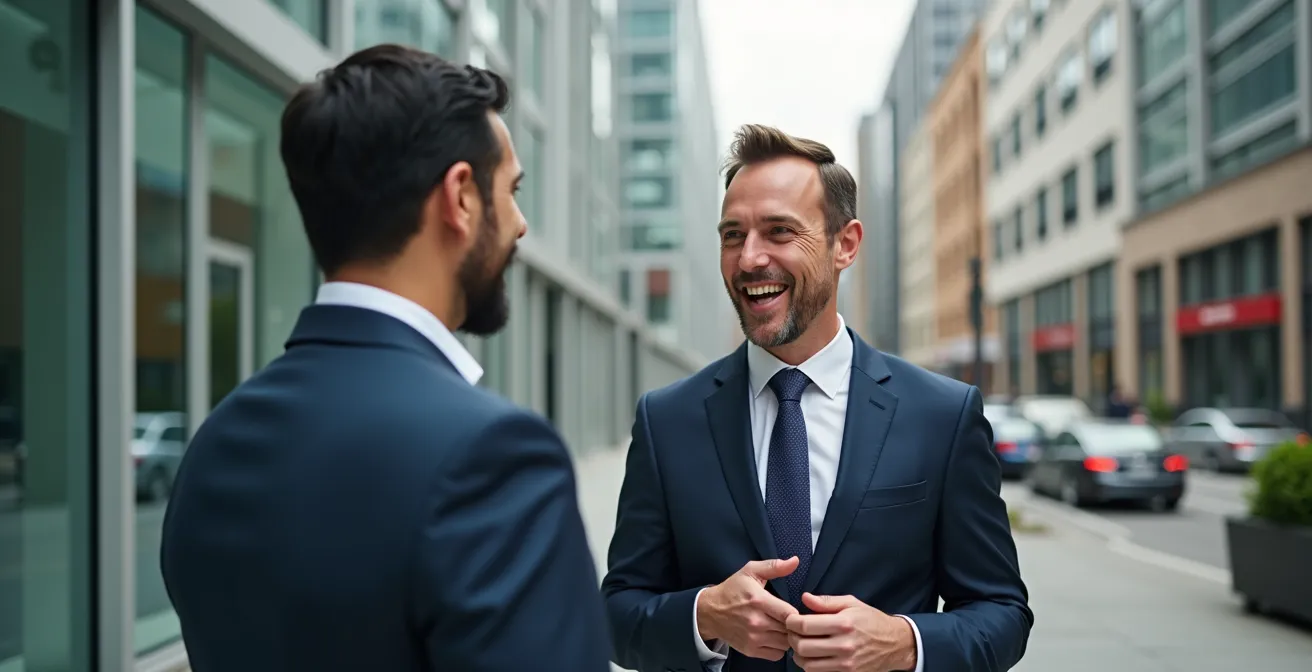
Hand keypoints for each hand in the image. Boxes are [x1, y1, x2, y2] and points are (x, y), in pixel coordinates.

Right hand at [696, 556, 800, 660]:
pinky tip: (776, 637)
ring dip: (788, 637)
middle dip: (794, 625)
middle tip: (792, 619)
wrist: (710, 612)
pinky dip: (779, 648)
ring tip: (784, 628)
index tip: (796, 610)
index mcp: (758, 600)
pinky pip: (776, 655)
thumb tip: (795, 561)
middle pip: (790, 630)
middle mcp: (756, 622)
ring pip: (785, 644)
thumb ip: (774, 567)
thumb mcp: (750, 572)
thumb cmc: (732, 590)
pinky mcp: (750, 650)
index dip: (798, 613)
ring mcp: (753, 638)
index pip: (790, 614)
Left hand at [785, 593, 917, 671]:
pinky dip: (811, 665)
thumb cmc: (871, 621)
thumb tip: (804, 598)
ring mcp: (846, 664)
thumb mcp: (852, 603)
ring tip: (802, 645)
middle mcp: (844, 645)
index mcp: (844, 623)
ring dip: (799, 655)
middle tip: (794, 633)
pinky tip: (814, 656)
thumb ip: (826, 601)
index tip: (791, 619)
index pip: (804, 626)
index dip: (791, 622)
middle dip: (792, 639)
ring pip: (807, 664)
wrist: (895, 644)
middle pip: (802, 647)